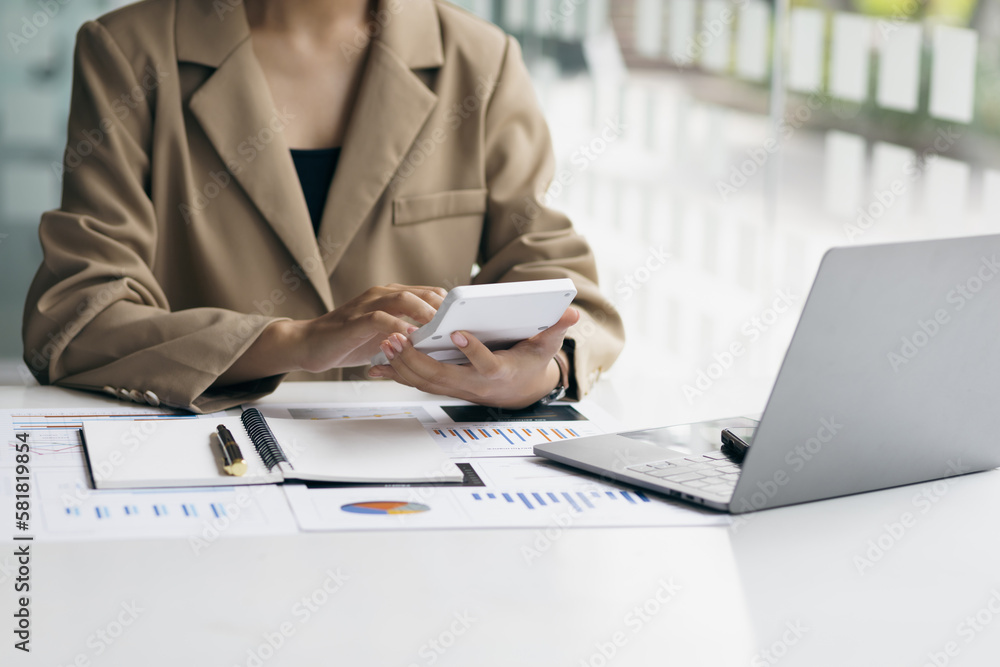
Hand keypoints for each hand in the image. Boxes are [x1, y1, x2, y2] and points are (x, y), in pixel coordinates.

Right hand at [295, 283, 446, 370]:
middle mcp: (380, 295)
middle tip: (458, 326)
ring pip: (403, 299)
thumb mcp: (384, 338)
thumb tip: (435, 347)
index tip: (464, 321)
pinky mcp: (354, 320)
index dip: (448, 306)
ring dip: (424, 314)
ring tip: (439, 330)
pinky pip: (380, 318)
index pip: (428, 293)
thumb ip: (405, 336)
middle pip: (422, 293)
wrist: (308, 345)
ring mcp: (367, 305)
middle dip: (443, 309)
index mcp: (390, 297)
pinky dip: (397, 327)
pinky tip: (409, 339)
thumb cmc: (347, 342)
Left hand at [369, 307, 579, 408]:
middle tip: (398, 338)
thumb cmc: (529, 364)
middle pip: (442, 376)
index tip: (458, 334)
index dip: (472, 351)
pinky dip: (397, 373)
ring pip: (424, 382)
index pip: (485, 364)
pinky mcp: (444, 386)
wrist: (519, 391)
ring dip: (402, 366)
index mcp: (498, 372)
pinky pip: (417, 383)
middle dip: (417, 359)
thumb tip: (572, 312)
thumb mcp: (546, 346)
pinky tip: (378, 361)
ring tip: (385, 344)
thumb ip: (556, 328)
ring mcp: (456, 388)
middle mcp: (474, 384)